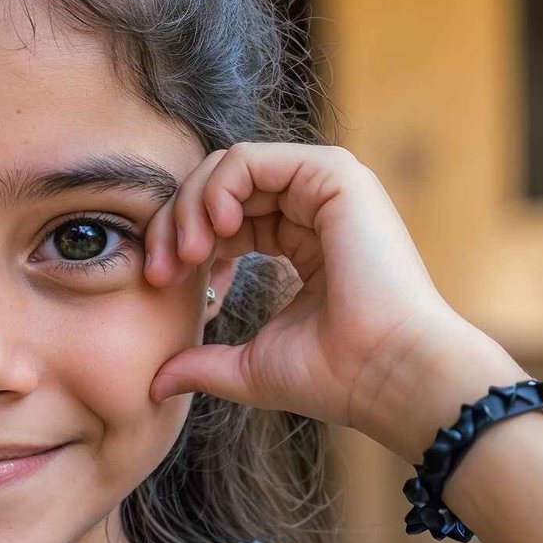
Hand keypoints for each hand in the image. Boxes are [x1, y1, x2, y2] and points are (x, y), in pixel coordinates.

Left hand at [143, 142, 518, 457]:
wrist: (387, 376)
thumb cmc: (333, 376)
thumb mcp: (248, 368)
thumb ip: (202, 365)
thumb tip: (155, 382)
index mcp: (299, 241)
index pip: (221, 218)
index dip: (180, 244)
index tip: (158, 283)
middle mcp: (313, 208)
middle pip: (217, 187)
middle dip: (174, 223)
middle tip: (158, 270)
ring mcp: (325, 188)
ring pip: (228, 168)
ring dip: (190, 206)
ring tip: (186, 254)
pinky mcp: (335, 176)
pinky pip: (250, 159)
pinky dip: (217, 188)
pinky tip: (214, 230)